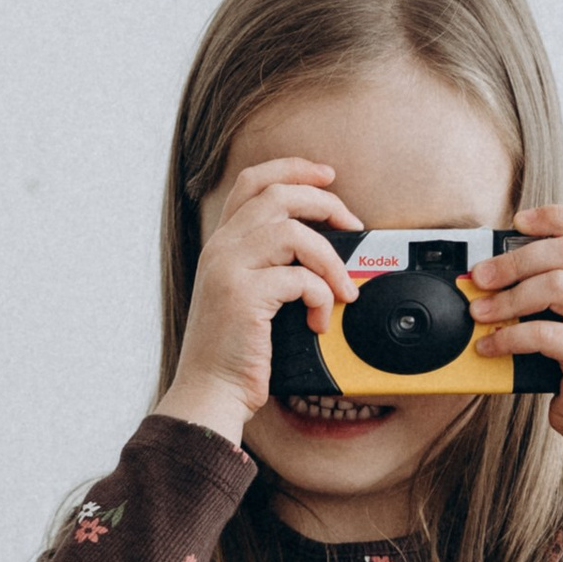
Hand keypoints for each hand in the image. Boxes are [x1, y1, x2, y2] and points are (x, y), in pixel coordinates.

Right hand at [154, 155, 362, 447]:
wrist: (209, 392)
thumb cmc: (234, 353)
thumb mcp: (247, 296)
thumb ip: (270, 265)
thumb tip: (323, 248)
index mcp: (221, 244)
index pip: (253, 182)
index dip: (292, 168)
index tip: (327, 176)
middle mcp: (221, 249)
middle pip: (278, 195)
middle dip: (325, 203)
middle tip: (353, 226)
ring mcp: (229, 270)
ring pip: (294, 233)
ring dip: (330, 260)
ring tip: (342, 289)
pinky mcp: (244, 297)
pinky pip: (299, 278)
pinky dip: (321, 297)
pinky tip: (319, 320)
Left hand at [466, 204, 562, 495]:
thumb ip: (545, 296)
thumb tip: (489, 278)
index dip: (557, 215)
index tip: (518, 221)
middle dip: (514, 260)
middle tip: (480, 277)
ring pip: (558, 285)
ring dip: (509, 297)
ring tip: (480, 313)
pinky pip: (546, 334)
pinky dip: (510, 338)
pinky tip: (490, 347)